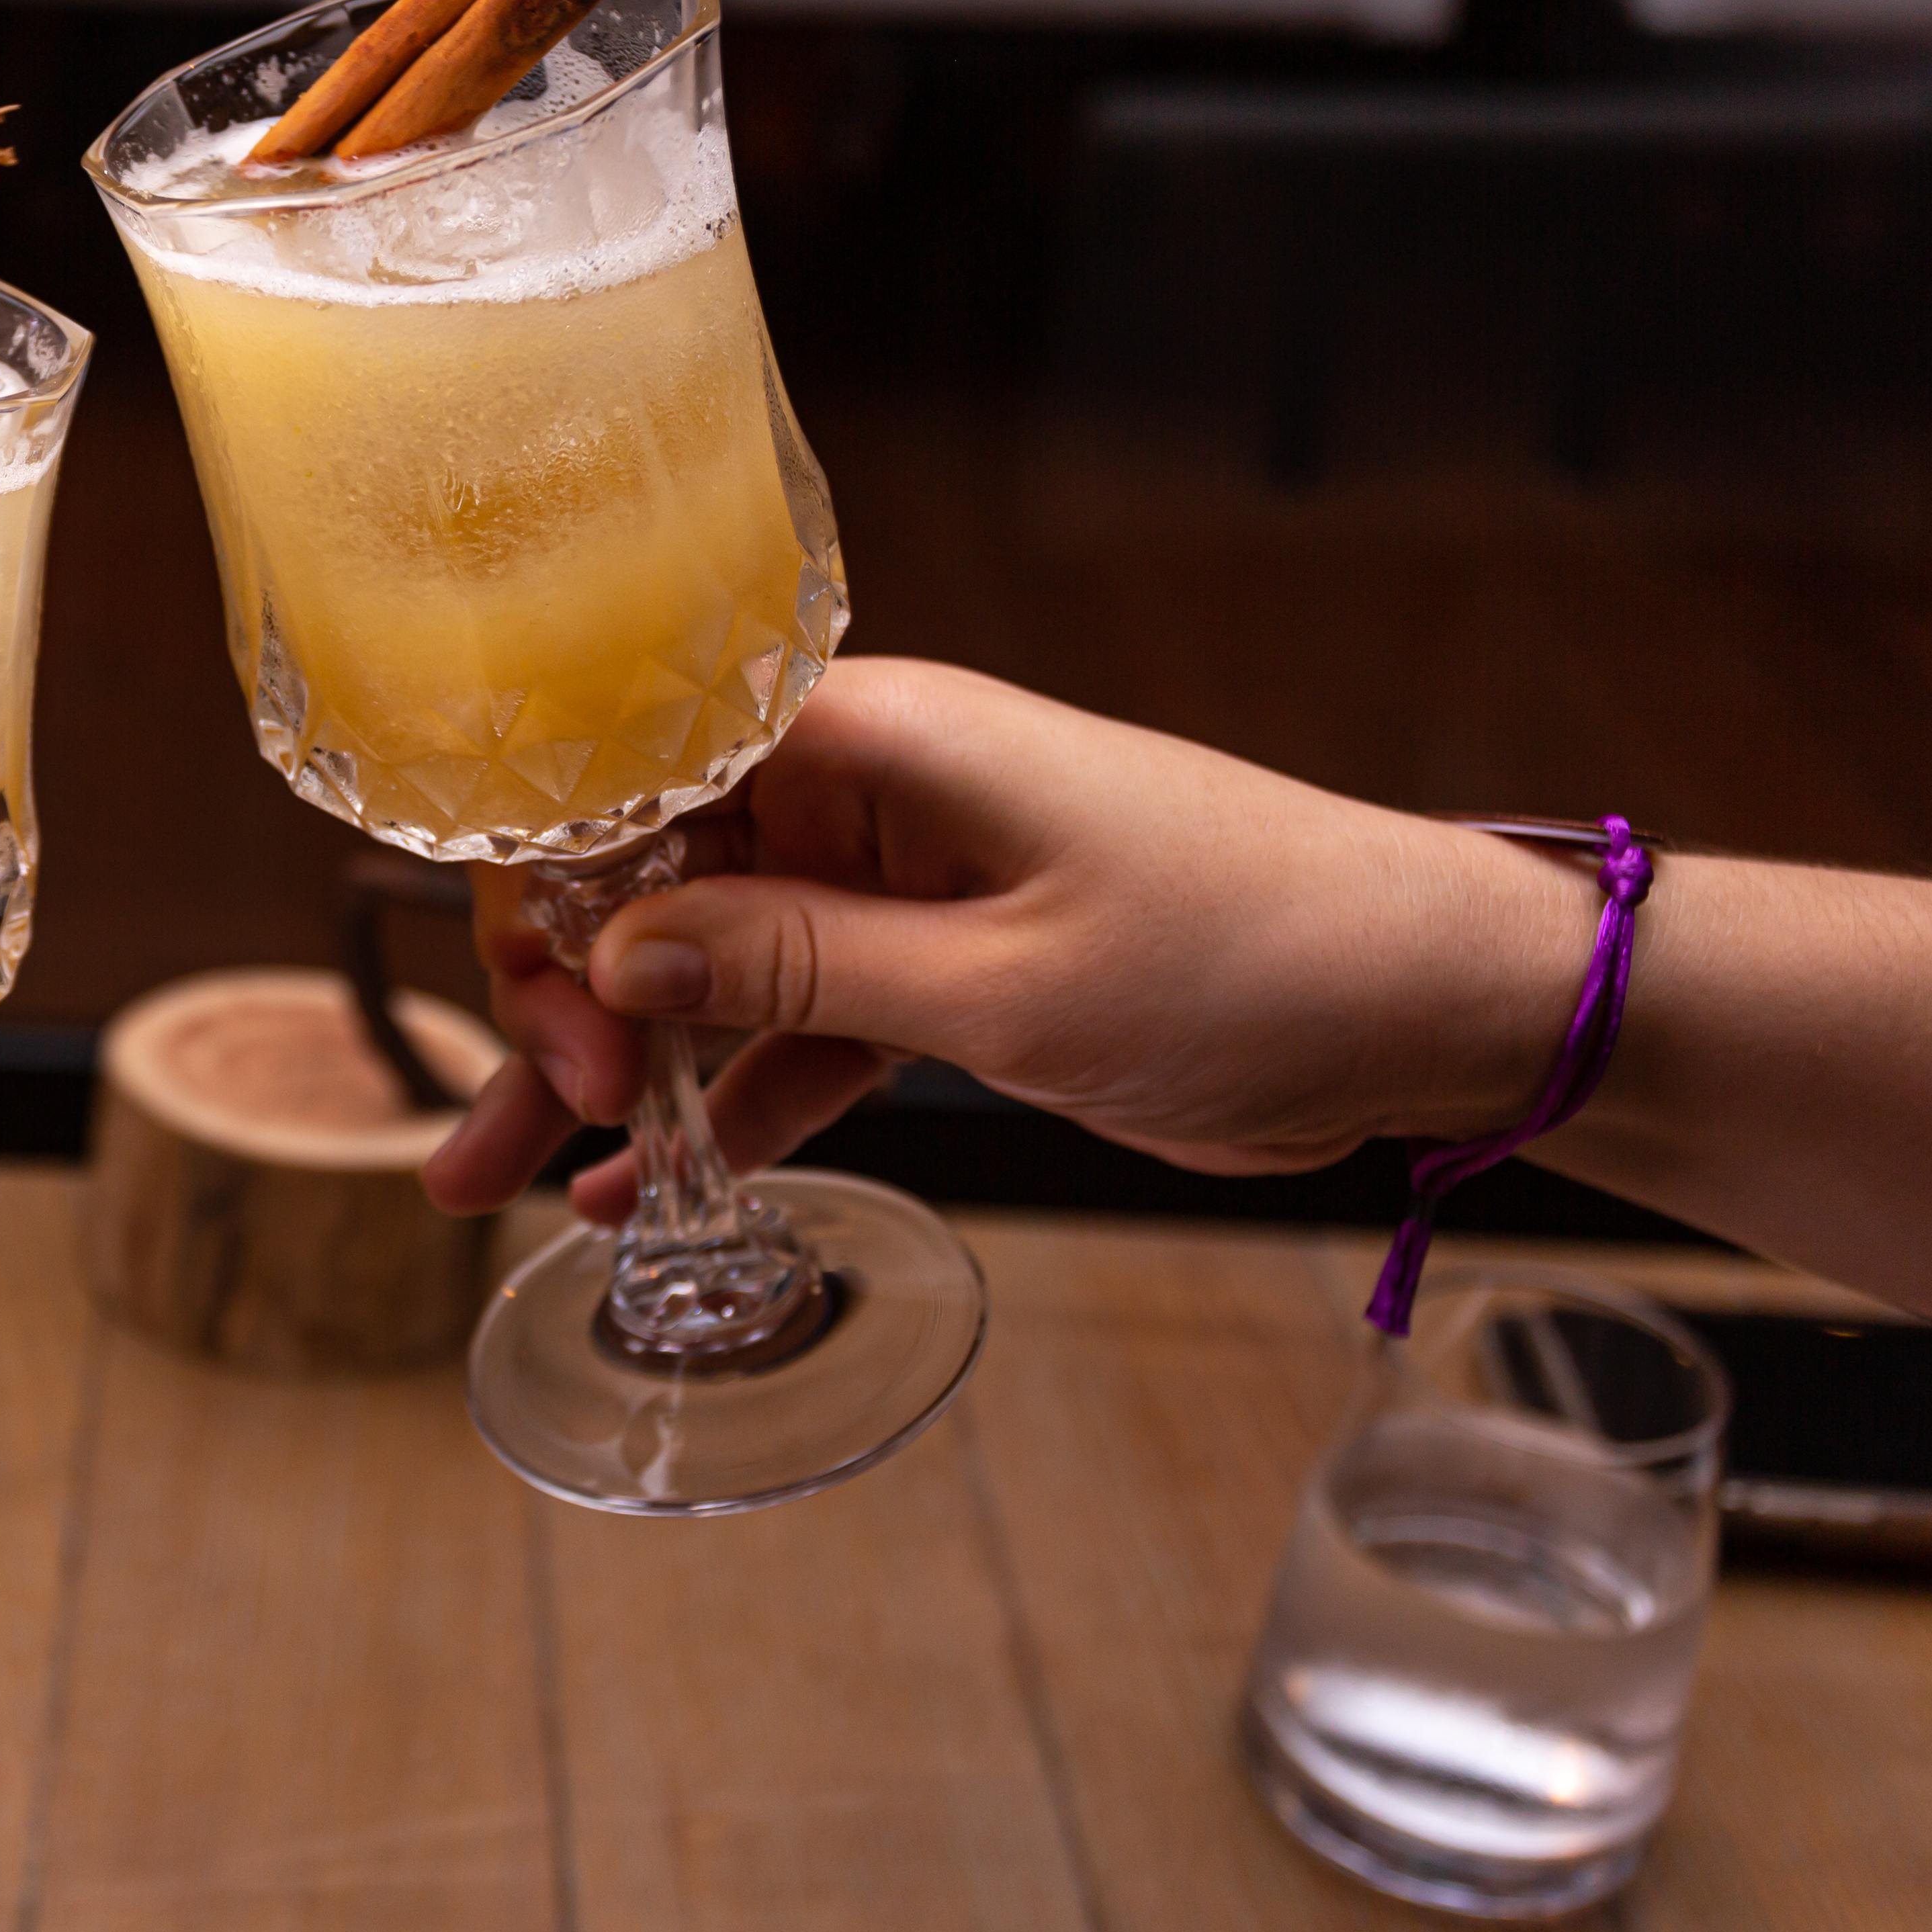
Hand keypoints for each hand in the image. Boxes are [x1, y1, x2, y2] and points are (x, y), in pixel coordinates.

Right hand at [422, 659, 1589, 1222]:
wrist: (1434, 1003)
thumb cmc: (1255, 955)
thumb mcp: (1005, 984)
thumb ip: (793, 969)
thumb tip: (612, 954)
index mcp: (871, 741)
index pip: (631, 778)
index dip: (555, 895)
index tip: (557, 1030)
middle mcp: (863, 797)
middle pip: (644, 882)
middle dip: (558, 1002)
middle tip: (542, 1125)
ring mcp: (898, 887)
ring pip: (700, 975)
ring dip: (607, 1078)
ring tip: (497, 1190)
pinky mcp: (943, 974)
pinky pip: (789, 1034)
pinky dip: (719, 1105)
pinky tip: (644, 1188)